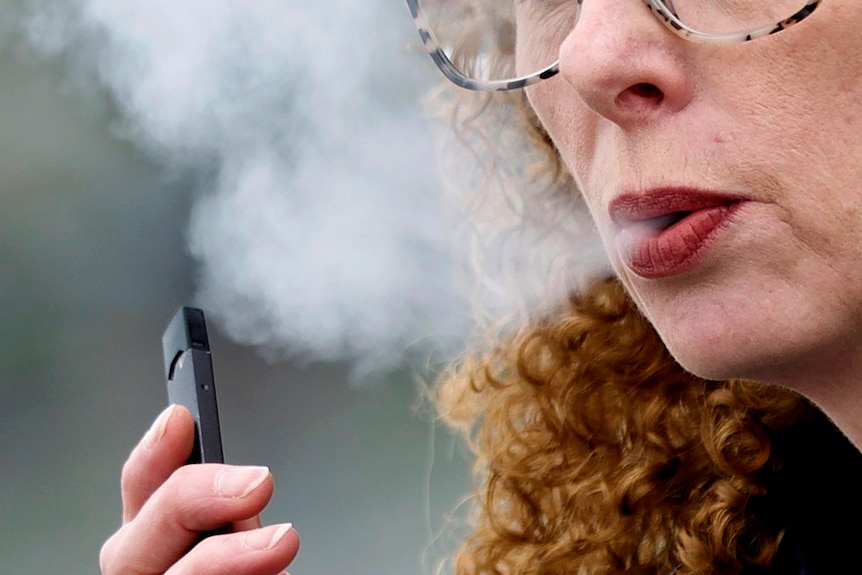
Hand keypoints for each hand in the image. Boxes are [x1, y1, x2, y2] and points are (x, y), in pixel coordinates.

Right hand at [100, 405, 299, 574]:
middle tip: (257, 484)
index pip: (138, 494)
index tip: (181, 419)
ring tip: (280, 542)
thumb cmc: (251, 573)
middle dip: (193, 499)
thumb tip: (248, 485)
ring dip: (225, 558)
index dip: (152, 454)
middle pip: (132, 544)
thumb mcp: (244, 538)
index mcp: (156, 545)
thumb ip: (232, 514)